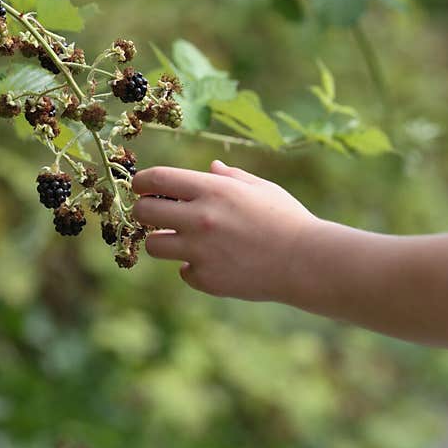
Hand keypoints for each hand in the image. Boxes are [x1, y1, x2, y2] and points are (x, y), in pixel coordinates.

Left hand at [132, 160, 318, 300]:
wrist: (305, 262)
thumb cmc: (287, 220)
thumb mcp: (262, 189)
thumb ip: (231, 177)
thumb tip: (210, 168)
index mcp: (213, 190)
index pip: (156, 178)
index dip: (142, 181)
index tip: (141, 186)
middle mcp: (200, 219)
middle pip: (143, 212)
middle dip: (144, 211)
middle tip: (155, 215)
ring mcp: (200, 251)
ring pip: (153, 245)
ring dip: (162, 241)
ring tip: (180, 241)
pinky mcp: (206, 279)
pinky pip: (183, 271)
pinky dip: (193, 268)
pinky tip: (214, 263)